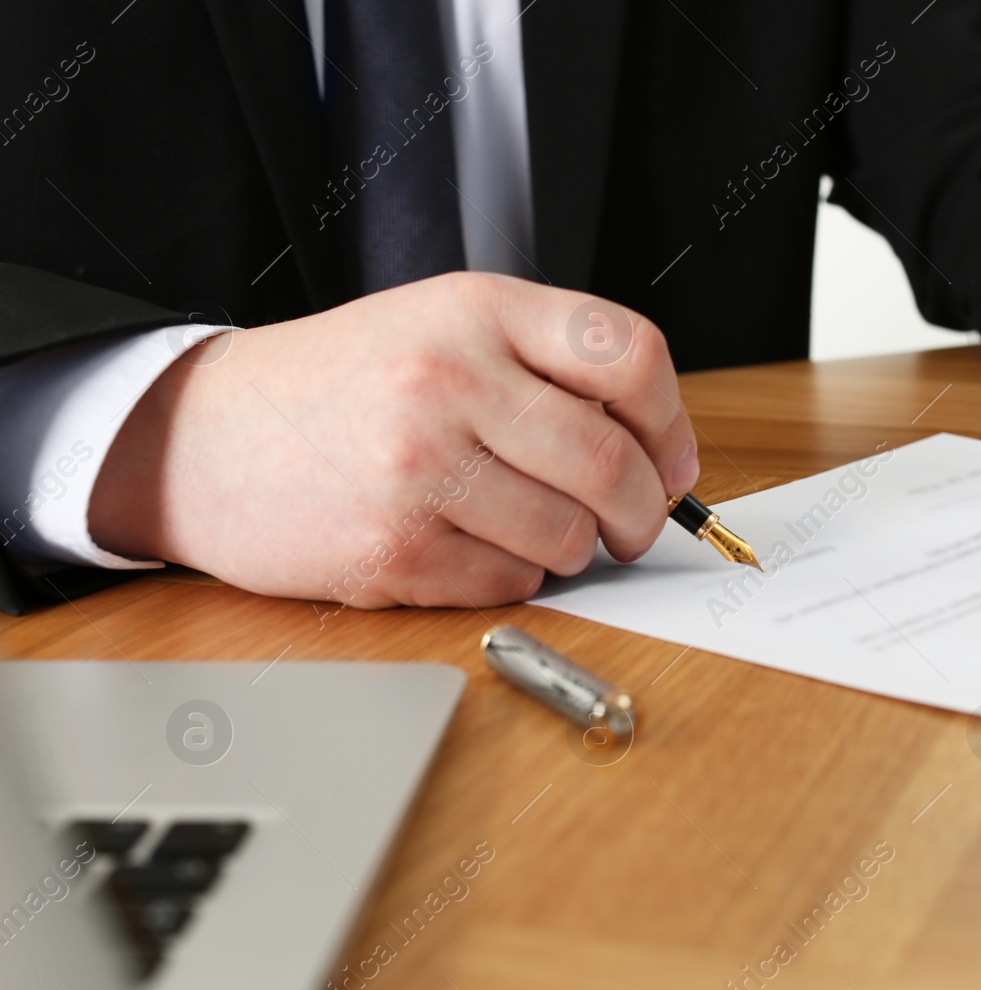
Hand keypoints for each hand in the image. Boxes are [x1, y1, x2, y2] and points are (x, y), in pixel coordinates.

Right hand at [88, 272, 699, 606]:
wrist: (202, 436)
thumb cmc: (343, 384)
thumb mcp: (442, 326)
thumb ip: (547, 367)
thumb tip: (663, 455)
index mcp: (477, 310)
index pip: (629, 357)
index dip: (672, 423)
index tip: (673, 463)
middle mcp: (450, 380)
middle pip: (613, 464)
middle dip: (644, 513)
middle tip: (634, 526)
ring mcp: (420, 469)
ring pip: (569, 537)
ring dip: (573, 548)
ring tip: (532, 527)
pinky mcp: (394, 549)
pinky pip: (510, 582)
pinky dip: (513, 575)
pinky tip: (471, 545)